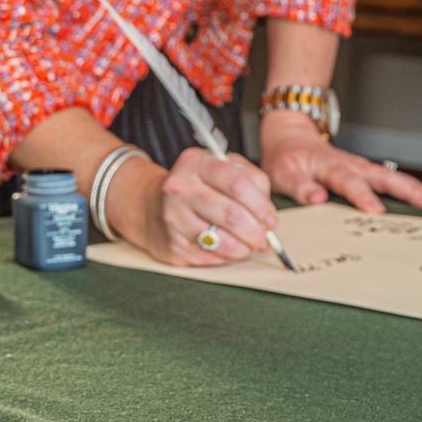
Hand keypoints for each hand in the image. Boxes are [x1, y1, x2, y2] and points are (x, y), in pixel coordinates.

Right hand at [108, 149, 278, 266]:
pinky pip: (211, 257)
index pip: (237, 183)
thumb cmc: (196, 186)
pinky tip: (230, 250)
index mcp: (196, 163)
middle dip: (256, 231)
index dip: (261, 205)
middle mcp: (180, 188)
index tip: (271, 219)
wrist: (150, 205)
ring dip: (245, 248)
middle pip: (231, 214)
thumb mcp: (220, 168)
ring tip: (250, 246)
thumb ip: (250, 179)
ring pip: (223, 241)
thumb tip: (268, 213)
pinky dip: (228, 257)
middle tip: (264, 238)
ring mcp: (173, 218)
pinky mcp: (172, 245)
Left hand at [259, 113, 421, 213]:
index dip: (362, 196)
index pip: (347, 182)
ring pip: (390, 177)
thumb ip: (300, 187)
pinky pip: (389, 180)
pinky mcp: (365, 173)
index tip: (376, 211)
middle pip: (381, 177)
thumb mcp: (282, 173)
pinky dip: (408, 188)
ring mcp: (360, 168)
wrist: (290, 136)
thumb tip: (318, 200)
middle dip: (406, 189)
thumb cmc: (286, 158)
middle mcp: (350, 165)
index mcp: (329, 166)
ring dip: (413, 188)